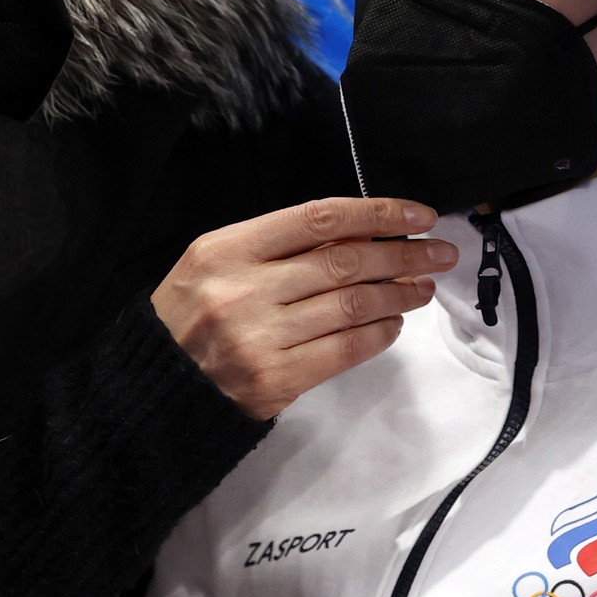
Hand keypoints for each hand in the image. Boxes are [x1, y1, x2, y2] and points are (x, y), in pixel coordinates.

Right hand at [153, 197, 454, 420]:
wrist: (156, 384)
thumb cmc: (191, 314)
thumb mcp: (217, 262)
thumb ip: (278, 246)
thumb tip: (361, 234)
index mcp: (226, 248)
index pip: (318, 219)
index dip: (376, 213)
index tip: (417, 214)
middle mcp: (244, 289)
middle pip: (344, 262)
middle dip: (403, 254)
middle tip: (439, 252)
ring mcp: (260, 337)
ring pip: (352, 306)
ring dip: (398, 294)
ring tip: (423, 287)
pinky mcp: (275, 380)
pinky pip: (345, 350)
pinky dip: (379, 334)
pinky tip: (394, 323)